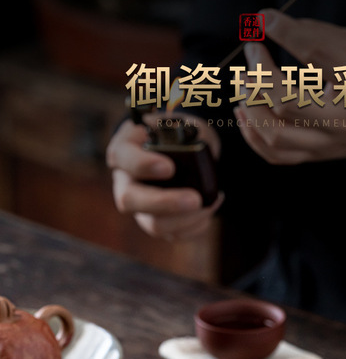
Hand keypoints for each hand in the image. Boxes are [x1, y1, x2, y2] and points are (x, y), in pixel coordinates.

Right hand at [106, 117, 222, 241]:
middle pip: (130, 200)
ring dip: (186, 219)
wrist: (183, 151)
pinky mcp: (157, 223)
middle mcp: (125, 182)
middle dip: (165, 202)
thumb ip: (182, 134)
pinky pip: (173, 234)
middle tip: (195, 200)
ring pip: (153, 224)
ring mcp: (140, 207)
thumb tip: (197, 151)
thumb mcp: (177, 124)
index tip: (170, 168)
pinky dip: (196, 226)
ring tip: (211, 203)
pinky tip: (210, 209)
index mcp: (124, 150)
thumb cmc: (176, 134)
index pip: (122, 158)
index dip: (143, 165)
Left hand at [234, 9, 345, 163]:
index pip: (317, 56)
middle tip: (251, 53)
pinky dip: (253, 135)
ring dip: (250, 106)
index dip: (286, 34)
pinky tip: (245, 112)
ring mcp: (327, 144)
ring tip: (244, 83)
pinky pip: (276, 155)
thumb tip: (276, 25)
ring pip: (276, 135)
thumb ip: (320, 37)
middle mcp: (343, 120)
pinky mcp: (316, 157)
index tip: (265, 20)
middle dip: (259, 75)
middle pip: (286, 104)